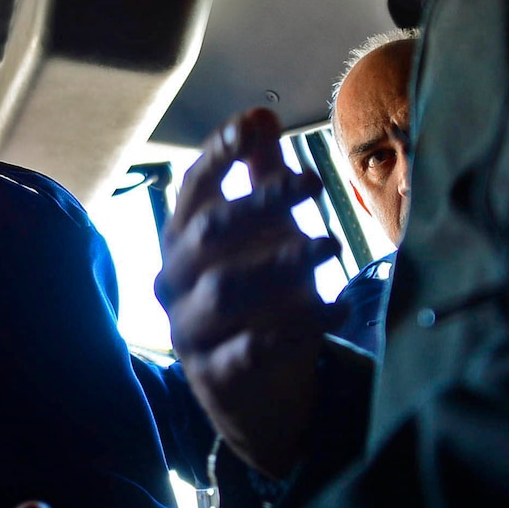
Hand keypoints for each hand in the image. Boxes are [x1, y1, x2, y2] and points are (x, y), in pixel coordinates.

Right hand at [156, 107, 339, 478]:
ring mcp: (189, 329)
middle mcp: (175, 280)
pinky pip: (248, 350)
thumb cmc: (258, 296)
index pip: (193, 188)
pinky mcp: (217, 375)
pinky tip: (333, 309)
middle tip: (316, 182)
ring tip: (332, 244)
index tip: (256, 124)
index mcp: (181, 239)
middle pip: (208, 232)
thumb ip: (260, 177)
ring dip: (279, 263)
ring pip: (225, 288)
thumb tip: (260, 113)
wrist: (250, 393)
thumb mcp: (262, 235)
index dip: (220, 154)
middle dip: (260, 202)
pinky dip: (290, 328)